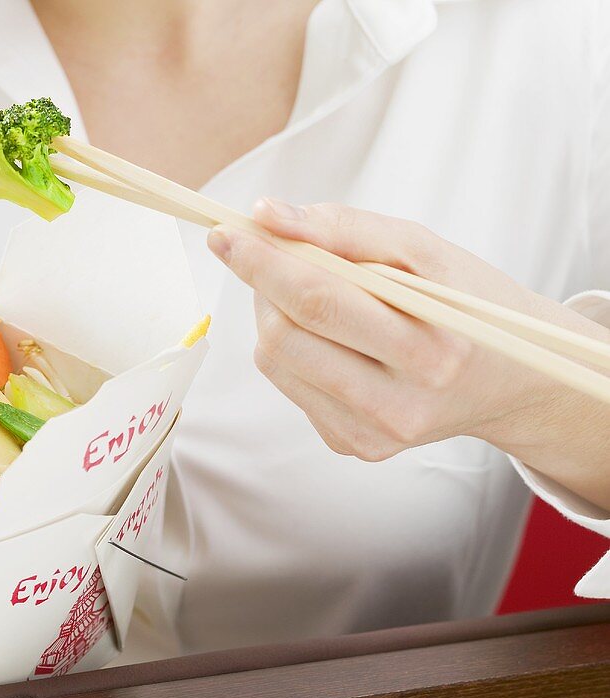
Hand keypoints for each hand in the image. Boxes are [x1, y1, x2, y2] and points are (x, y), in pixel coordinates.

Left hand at [208, 199, 609, 504]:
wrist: (508, 380)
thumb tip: (268, 215)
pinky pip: (290, 385)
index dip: (262, 263)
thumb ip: (343, 227)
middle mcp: (400, 404)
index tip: (225, 231)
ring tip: (306, 288)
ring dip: (272, 313)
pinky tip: (326, 333)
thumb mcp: (423, 250)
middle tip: (260, 249)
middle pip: (285, 337)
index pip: (319, 301)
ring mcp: (372, 434)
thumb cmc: (466, 303)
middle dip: (260, 284)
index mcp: (431, 349)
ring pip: (276, 362)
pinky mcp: (354, 445)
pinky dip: (292, 347)